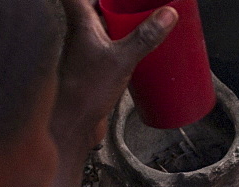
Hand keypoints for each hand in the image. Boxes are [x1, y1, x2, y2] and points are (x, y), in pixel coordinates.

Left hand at [53, 0, 177, 146]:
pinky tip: (135, 52)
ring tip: (140, 22)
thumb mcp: (121, 59)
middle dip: (112, 4)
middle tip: (132, 5)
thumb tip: (166, 15)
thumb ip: (144, 36)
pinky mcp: (94, 70)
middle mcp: (80, 35)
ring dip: (117, 24)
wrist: (72, 123)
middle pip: (91, 8)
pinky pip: (108, 49)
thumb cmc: (84, 91)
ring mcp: (86, 53)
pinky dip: (121, 45)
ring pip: (101, 29)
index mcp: (81, 24)